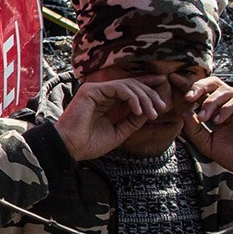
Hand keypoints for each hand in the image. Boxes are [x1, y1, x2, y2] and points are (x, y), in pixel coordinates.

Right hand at [55, 78, 169, 160]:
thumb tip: (148, 111)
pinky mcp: (92, 90)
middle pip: (132, 85)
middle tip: (162, 107)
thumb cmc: (88, 143)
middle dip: (150, 95)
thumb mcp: (119, 132)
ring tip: (152, 112)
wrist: (70, 148)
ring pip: (128, 85)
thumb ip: (132, 121)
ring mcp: (96, 89)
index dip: (147, 86)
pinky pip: (120, 88)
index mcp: (106, 101)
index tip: (163, 88)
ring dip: (144, 97)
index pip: (130, 89)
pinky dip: (133, 98)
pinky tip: (139, 110)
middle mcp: (101, 92)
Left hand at [179, 76, 232, 184]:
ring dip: (211, 102)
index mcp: (218, 111)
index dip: (187, 86)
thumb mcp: (208, 145)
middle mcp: (231, 104)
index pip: (202, 94)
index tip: (172, 81)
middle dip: (198, 86)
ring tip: (204, 117)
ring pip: (225, 90)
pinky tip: (219, 120)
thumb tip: (182, 112)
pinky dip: (226, 107)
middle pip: (214, 84)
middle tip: (188, 97)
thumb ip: (194, 130)